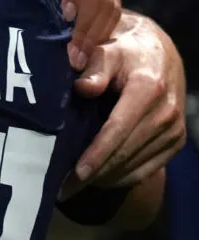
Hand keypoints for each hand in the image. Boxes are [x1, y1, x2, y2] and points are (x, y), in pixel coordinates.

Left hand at [69, 12, 186, 188]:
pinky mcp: (176, 141)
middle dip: (94, 174)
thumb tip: (83, 88)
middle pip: (126, 152)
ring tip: (73, 188)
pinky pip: (148, 168)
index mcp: (148, 89)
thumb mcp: (106, 50)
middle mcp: (166, 113)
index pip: (119, 129)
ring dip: (105, 179)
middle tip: (63, 189)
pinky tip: (99, 180)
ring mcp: (174, 130)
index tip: (76, 173)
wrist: (159, 53)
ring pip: (136, 165)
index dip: (97, 154)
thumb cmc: (123, 51)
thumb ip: (94, 66)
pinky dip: (123, 177)